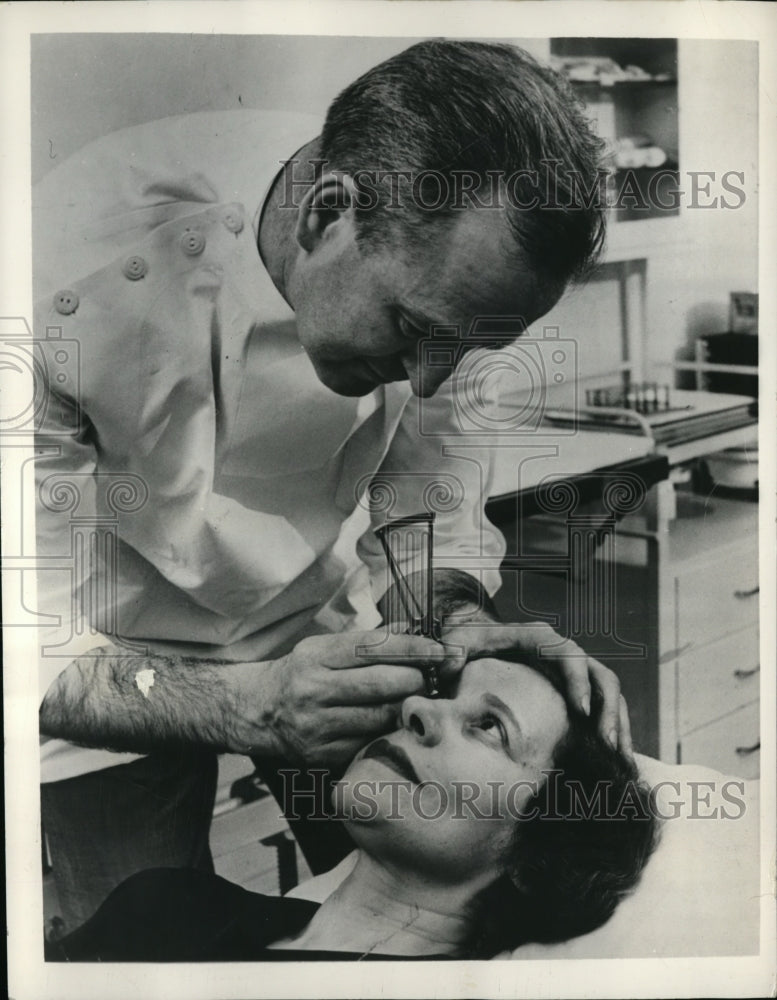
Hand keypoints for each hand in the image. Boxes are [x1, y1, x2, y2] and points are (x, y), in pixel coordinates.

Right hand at [229, 631, 440, 767]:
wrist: (258, 710)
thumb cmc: (302, 673)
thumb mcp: (325, 647)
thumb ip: (368, 641)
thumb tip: (413, 631)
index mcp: (316, 656)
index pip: (373, 648)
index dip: (412, 649)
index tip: (440, 650)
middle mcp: (313, 690)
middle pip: (382, 684)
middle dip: (417, 679)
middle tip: (431, 678)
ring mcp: (316, 726)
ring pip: (380, 716)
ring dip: (406, 707)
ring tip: (415, 699)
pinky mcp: (321, 755)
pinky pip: (369, 742)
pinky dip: (387, 731)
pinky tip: (393, 722)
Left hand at [439, 620, 631, 755]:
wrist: (478, 641)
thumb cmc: (470, 641)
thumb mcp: (459, 641)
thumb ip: (453, 649)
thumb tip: (449, 662)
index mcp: (541, 639)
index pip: (569, 655)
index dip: (579, 681)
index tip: (582, 712)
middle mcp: (565, 652)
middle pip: (601, 677)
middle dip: (609, 711)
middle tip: (608, 745)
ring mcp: (575, 672)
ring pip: (610, 695)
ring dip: (619, 726)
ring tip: (622, 761)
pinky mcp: (577, 690)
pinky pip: (604, 709)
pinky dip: (614, 732)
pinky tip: (619, 762)